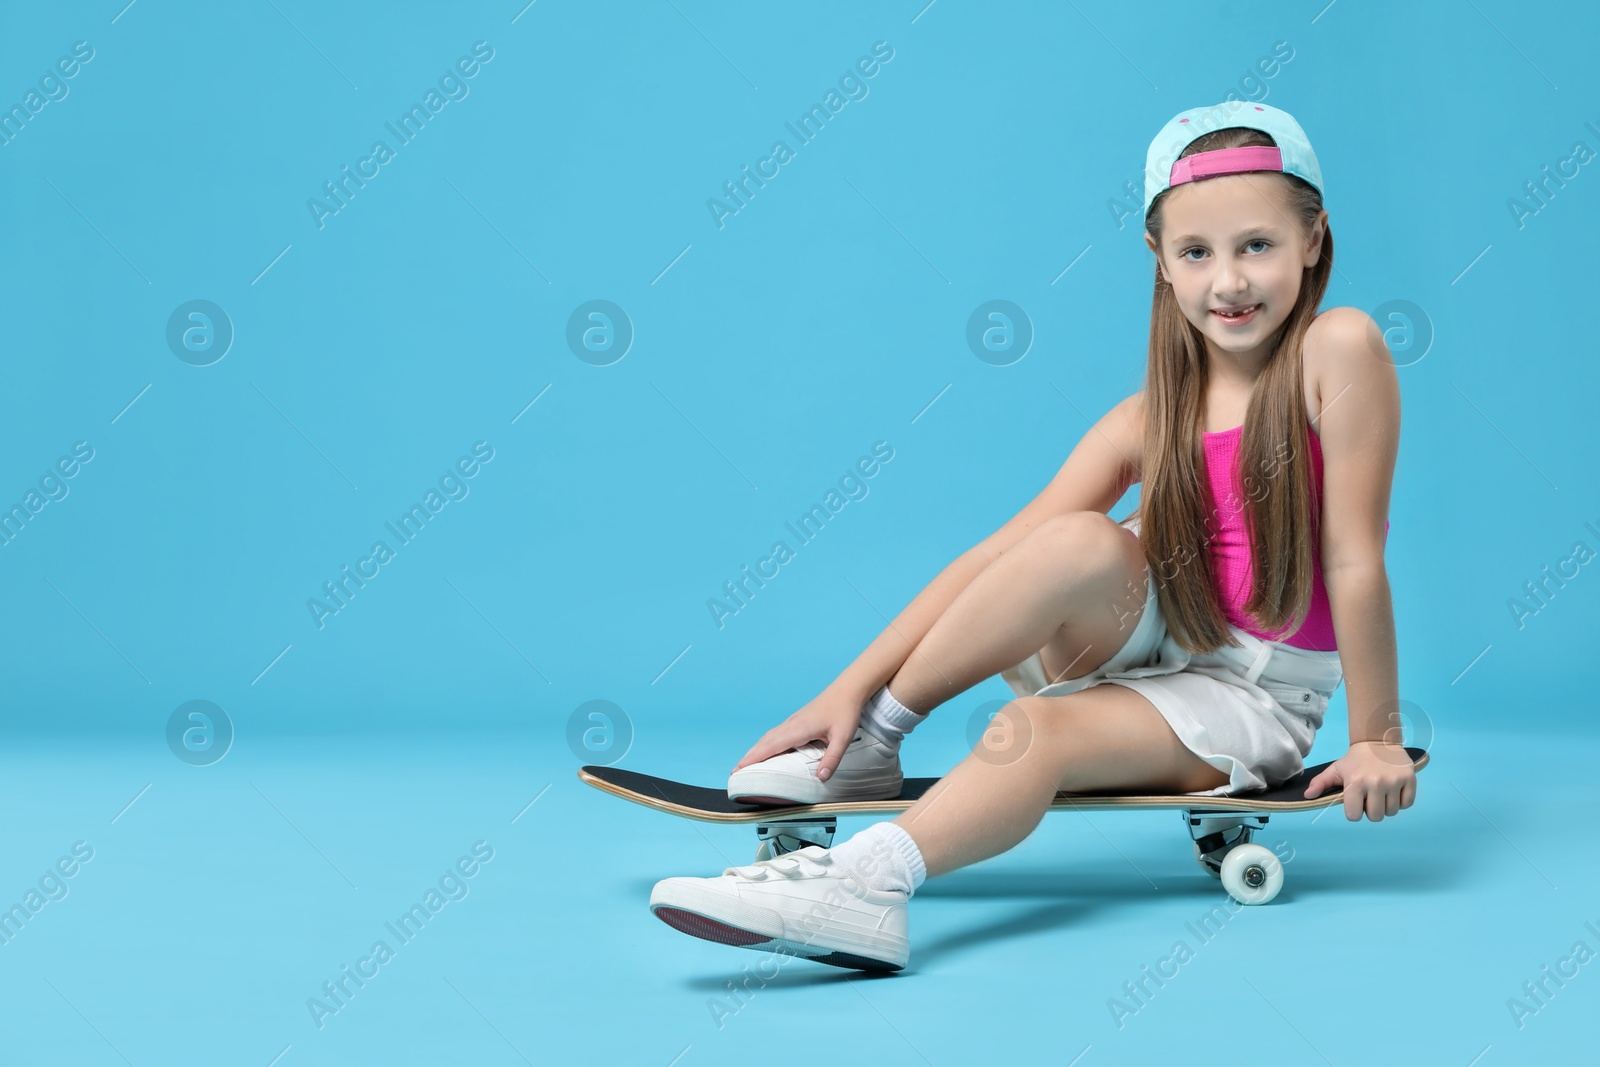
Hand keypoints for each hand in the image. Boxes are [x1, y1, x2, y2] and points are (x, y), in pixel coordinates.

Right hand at [730, 689, 865, 782]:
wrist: (848, 690)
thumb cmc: (845, 711)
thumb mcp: (843, 738)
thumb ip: (832, 758)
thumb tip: (821, 777)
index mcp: (798, 729)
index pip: (771, 746)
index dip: (753, 758)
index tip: (739, 768)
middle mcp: (791, 725)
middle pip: (764, 742)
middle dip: (749, 757)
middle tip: (735, 771)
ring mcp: (793, 721)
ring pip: (769, 737)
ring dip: (756, 750)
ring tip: (746, 763)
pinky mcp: (797, 721)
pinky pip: (776, 734)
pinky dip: (766, 743)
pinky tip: (767, 749)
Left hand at [1303, 741, 1416, 821]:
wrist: (1378, 741)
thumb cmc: (1354, 760)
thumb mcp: (1336, 769)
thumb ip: (1321, 783)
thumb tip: (1307, 796)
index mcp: (1355, 782)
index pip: (1354, 816)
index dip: (1354, 811)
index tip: (1356, 801)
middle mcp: (1376, 783)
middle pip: (1375, 817)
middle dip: (1371, 810)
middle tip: (1369, 796)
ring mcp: (1394, 782)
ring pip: (1391, 812)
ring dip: (1386, 806)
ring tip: (1381, 792)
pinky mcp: (1409, 780)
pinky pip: (1407, 804)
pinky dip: (1401, 802)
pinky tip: (1393, 791)